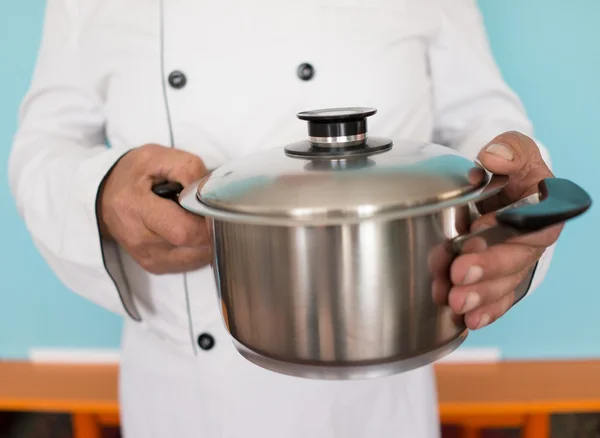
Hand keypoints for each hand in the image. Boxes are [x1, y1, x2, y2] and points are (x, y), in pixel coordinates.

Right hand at [98, 144, 210, 273]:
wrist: (107, 196)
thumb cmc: (134, 175)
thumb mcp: (158, 157)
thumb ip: (187, 169)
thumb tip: (209, 191)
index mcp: (136, 207)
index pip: (183, 230)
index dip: (207, 220)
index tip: (212, 206)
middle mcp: (139, 239)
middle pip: (193, 246)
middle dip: (210, 229)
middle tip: (206, 211)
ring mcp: (147, 257)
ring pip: (196, 258)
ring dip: (206, 240)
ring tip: (196, 219)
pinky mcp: (154, 266)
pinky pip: (190, 264)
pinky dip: (199, 249)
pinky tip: (191, 231)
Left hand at [447, 132, 561, 329]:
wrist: (500, 188)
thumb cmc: (510, 170)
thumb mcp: (512, 150)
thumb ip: (508, 150)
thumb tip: (493, 159)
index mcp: (543, 210)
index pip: (531, 225)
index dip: (505, 233)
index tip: (474, 233)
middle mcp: (532, 242)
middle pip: (515, 260)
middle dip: (486, 270)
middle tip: (458, 275)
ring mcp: (516, 263)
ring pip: (504, 284)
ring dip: (480, 296)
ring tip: (455, 302)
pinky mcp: (499, 278)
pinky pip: (497, 299)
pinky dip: (484, 311)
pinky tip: (468, 320)